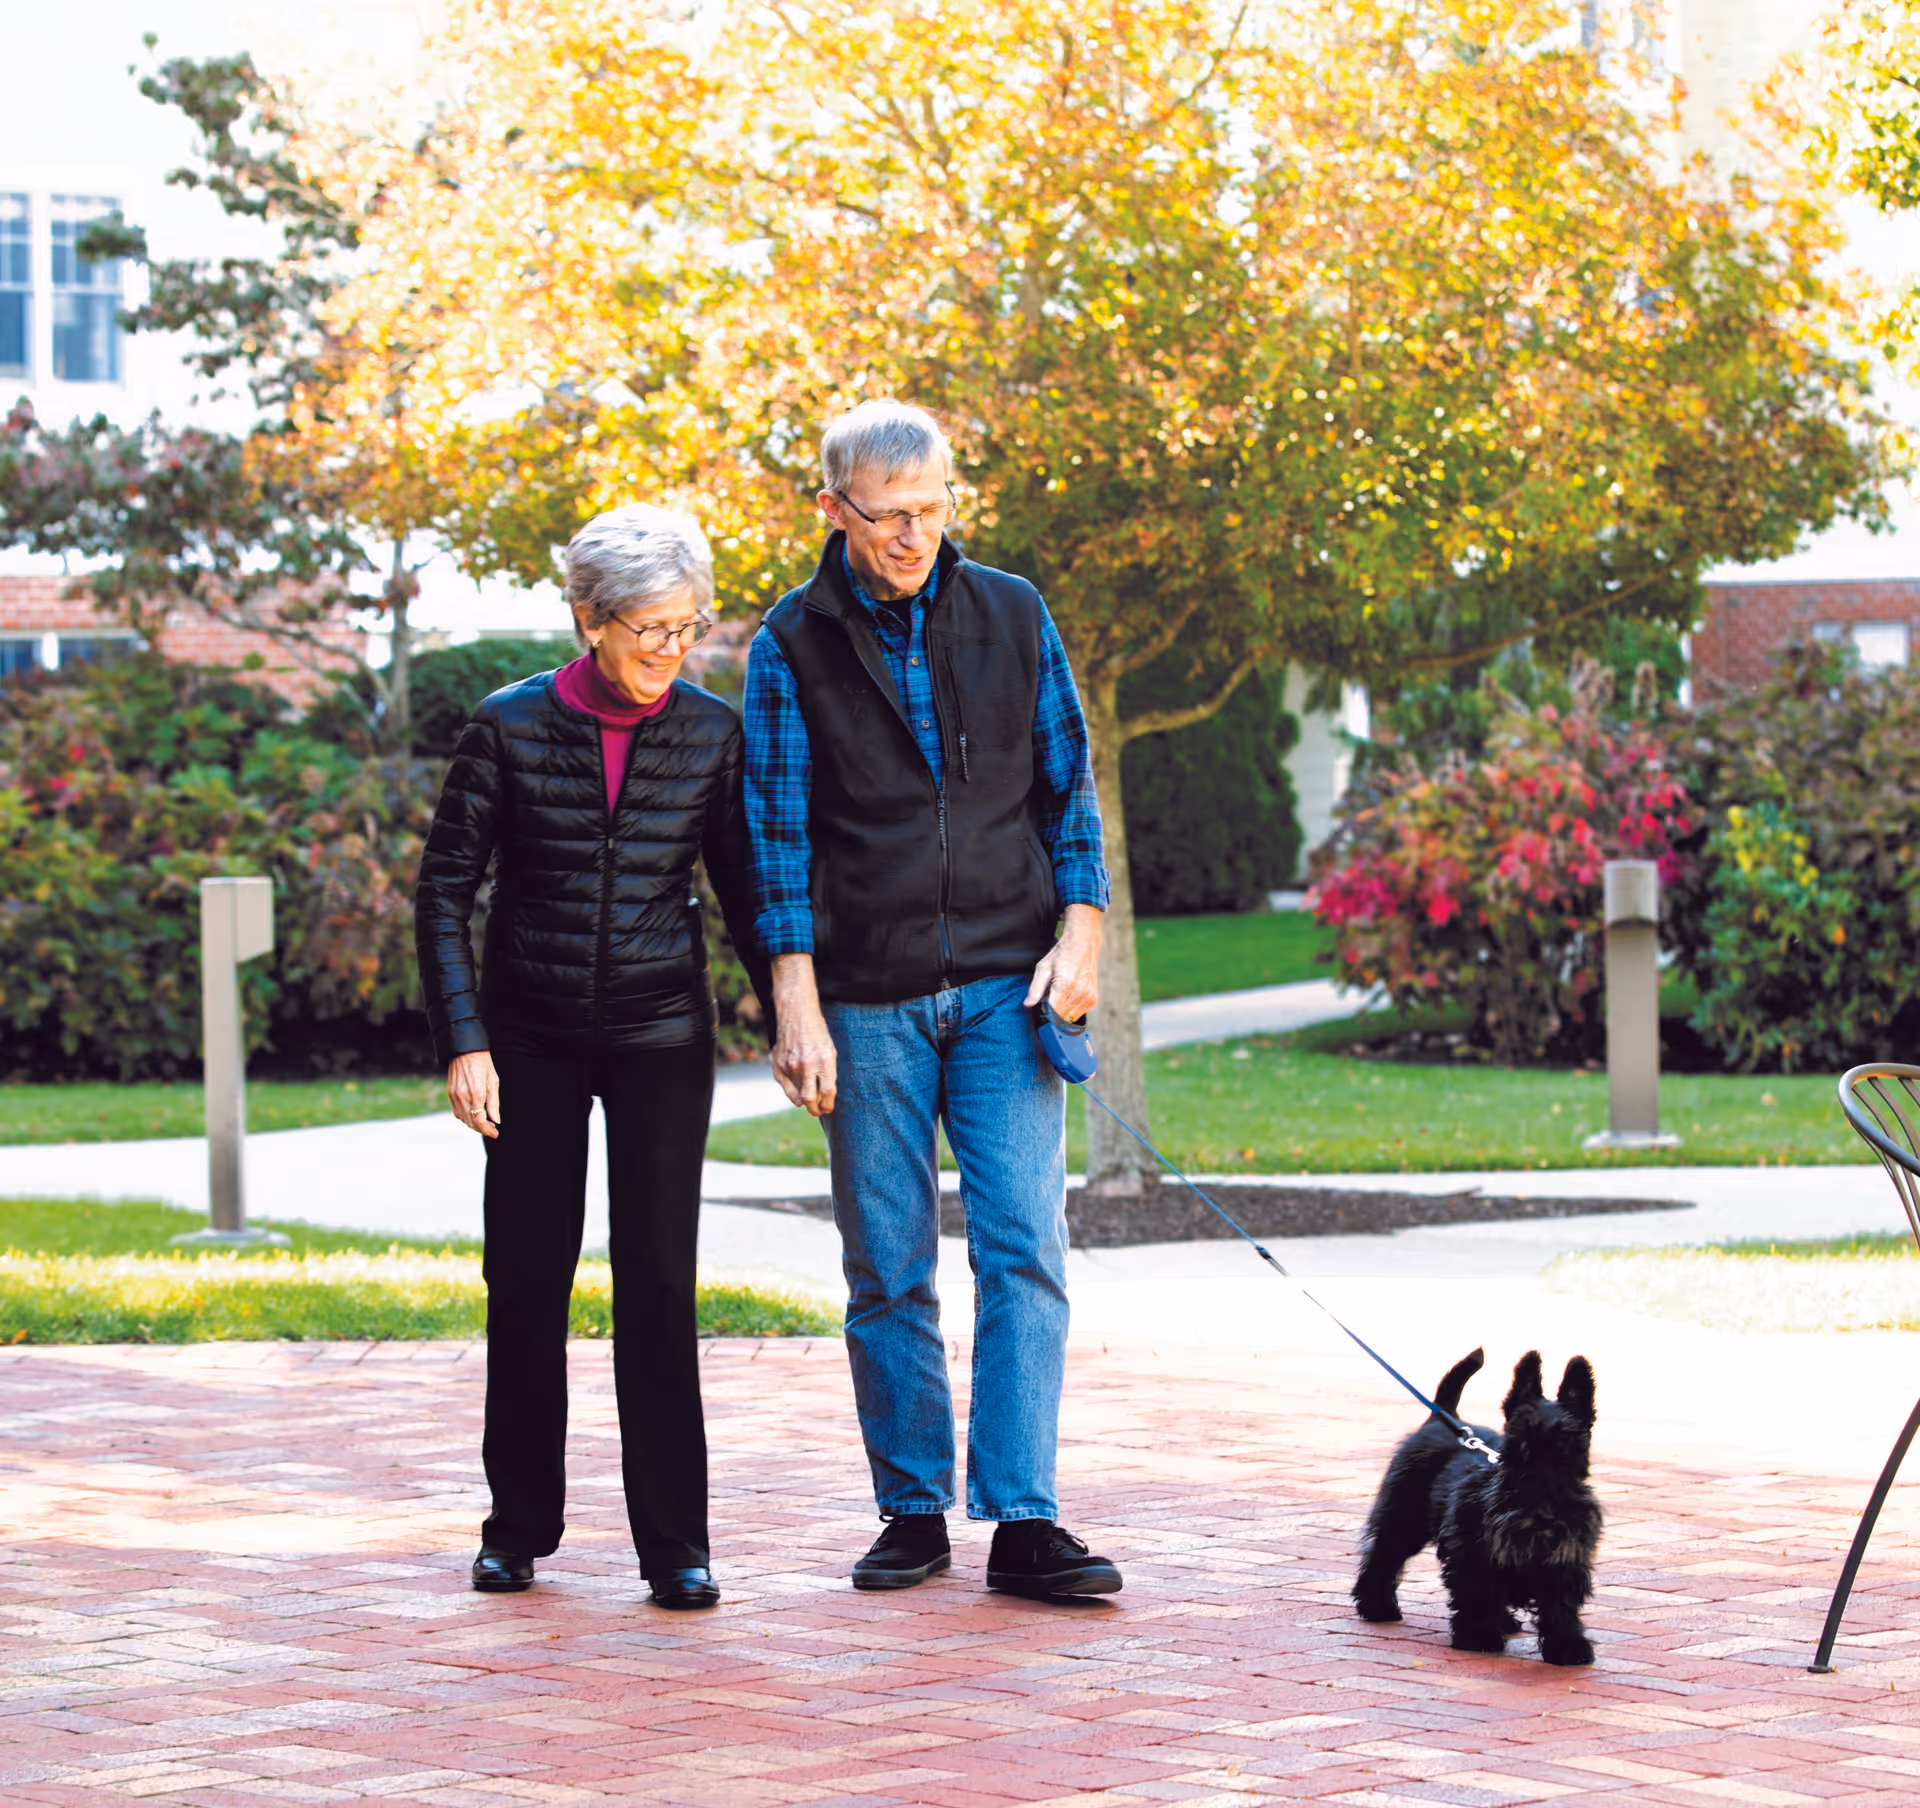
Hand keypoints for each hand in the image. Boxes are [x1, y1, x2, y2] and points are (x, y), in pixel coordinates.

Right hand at [447, 1050, 500, 1138]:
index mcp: (476, 1092)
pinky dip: (465, 1117)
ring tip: (484, 1124)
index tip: (495, 1133)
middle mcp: (463, 1096)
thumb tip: (496, 1120)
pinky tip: (473, 1115)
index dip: (487, 1130)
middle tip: (492, 1129)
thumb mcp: (493, 1081)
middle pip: (471, 1122)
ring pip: (462, 1118)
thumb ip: (494, 1103)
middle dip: (482, 1129)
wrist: (465, 1050)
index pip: (479, 1120)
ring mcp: (454, 1095)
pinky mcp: (450, 1093)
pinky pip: (456, 1111)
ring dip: (473, 1124)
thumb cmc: (482, 1063)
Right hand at [771, 953, 837, 1115]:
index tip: (828, 1108)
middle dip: (815, 1110)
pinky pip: (785, 1086)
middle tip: (817, 1111)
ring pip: (797, 1094)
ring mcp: (790, 1064)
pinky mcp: (778, 1063)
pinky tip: (797, 1093)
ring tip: (809, 1099)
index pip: (829, 1092)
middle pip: (810, 1099)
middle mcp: (807, 1063)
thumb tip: (822, 1098)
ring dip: (804, 1100)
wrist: (797, 1014)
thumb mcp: (830, 1052)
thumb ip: (827, 1075)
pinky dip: (792, 1093)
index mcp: (825, 1060)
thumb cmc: (817, 1034)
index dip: (828, 1105)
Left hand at [1025, 902, 1104, 1021]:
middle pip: (1061, 1016)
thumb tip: (1028, 1004)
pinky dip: (1072, 1009)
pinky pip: (1079, 1013)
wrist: (1083, 943)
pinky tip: (1068, 997)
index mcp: (1065, 984)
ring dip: (1063, 1012)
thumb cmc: (1062, 954)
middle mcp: (1079, 992)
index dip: (1044, 1014)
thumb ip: (1035, 988)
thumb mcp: (1043, 968)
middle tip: (1048, 1001)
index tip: (1040, 1011)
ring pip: (1070, 1017)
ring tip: (1059, 996)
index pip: (1053, 1012)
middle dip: (1053, 1013)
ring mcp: (1088, 996)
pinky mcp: (1093, 999)